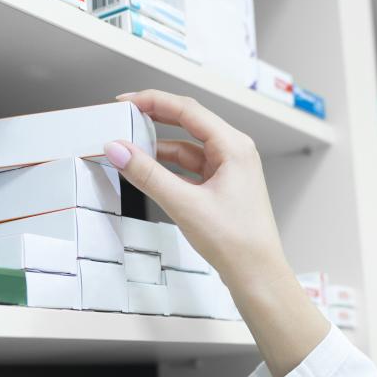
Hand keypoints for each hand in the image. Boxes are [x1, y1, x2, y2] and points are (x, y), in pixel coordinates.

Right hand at [104, 90, 329, 376]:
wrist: (257, 274)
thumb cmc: (236, 242)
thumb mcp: (184, 204)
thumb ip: (147, 174)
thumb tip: (119, 150)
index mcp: (234, 146)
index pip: (187, 110)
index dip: (153, 101)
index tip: (126, 102)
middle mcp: (234, 152)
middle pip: (188, 123)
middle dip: (154, 119)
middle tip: (124, 116)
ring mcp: (229, 169)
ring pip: (187, 147)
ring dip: (159, 146)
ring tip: (130, 148)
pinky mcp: (222, 187)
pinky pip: (191, 166)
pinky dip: (168, 166)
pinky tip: (150, 171)